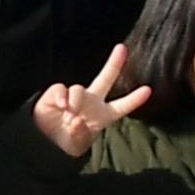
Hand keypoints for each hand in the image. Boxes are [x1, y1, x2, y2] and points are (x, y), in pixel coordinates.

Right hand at [29, 43, 152, 160]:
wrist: (46, 141)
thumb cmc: (69, 141)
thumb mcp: (76, 146)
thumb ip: (79, 135)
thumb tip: (76, 120)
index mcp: (103, 115)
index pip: (121, 106)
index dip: (134, 99)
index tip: (148, 90)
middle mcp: (91, 101)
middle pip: (105, 78)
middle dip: (114, 63)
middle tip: (122, 49)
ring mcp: (74, 96)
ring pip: (78, 89)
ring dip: (75, 102)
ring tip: (70, 115)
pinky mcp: (56, 93)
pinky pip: (61, 89)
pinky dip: (61, 96)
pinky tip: (62, 105)